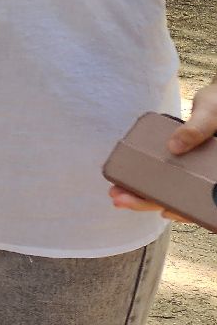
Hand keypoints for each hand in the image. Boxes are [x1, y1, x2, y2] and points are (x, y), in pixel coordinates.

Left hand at [110, 81, 216, 222]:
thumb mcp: (211, 113)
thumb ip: (197, 128)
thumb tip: (174, 146)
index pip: (206, 201)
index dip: (186, 211)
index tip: (163, 211)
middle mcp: (209, 177)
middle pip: (182, 199)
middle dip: (150, 202)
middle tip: (120, 200)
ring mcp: (195, 172)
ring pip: (171, 191)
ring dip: (145, 195)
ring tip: (117, 193)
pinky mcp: (183, 163)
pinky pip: (166, 177)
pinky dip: (149, 181)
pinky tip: (128, 182)